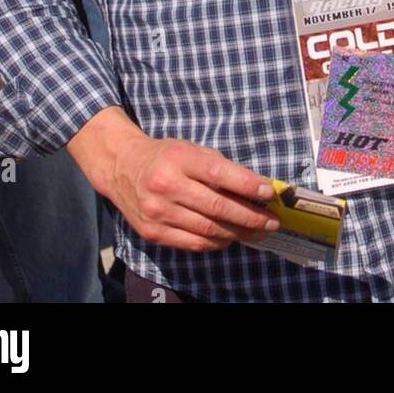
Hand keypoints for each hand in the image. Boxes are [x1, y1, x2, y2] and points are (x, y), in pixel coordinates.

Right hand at [106, 128, 278, 252]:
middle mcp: (166, 186)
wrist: (122, 167)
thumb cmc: (165, 156)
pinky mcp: (153, 233)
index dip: (247, 184)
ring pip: (208, 230)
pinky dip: (216, 243)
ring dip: (238, 233)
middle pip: (217, 207)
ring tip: (257, 232)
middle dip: (250, 217)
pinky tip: (230, 237)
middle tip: (271, 221)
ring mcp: (158, 212)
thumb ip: (219, 167)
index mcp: (179, 159)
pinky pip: (193, 244)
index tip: (268, 192)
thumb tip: (254, 188)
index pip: (219, 173)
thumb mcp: (190, 150)